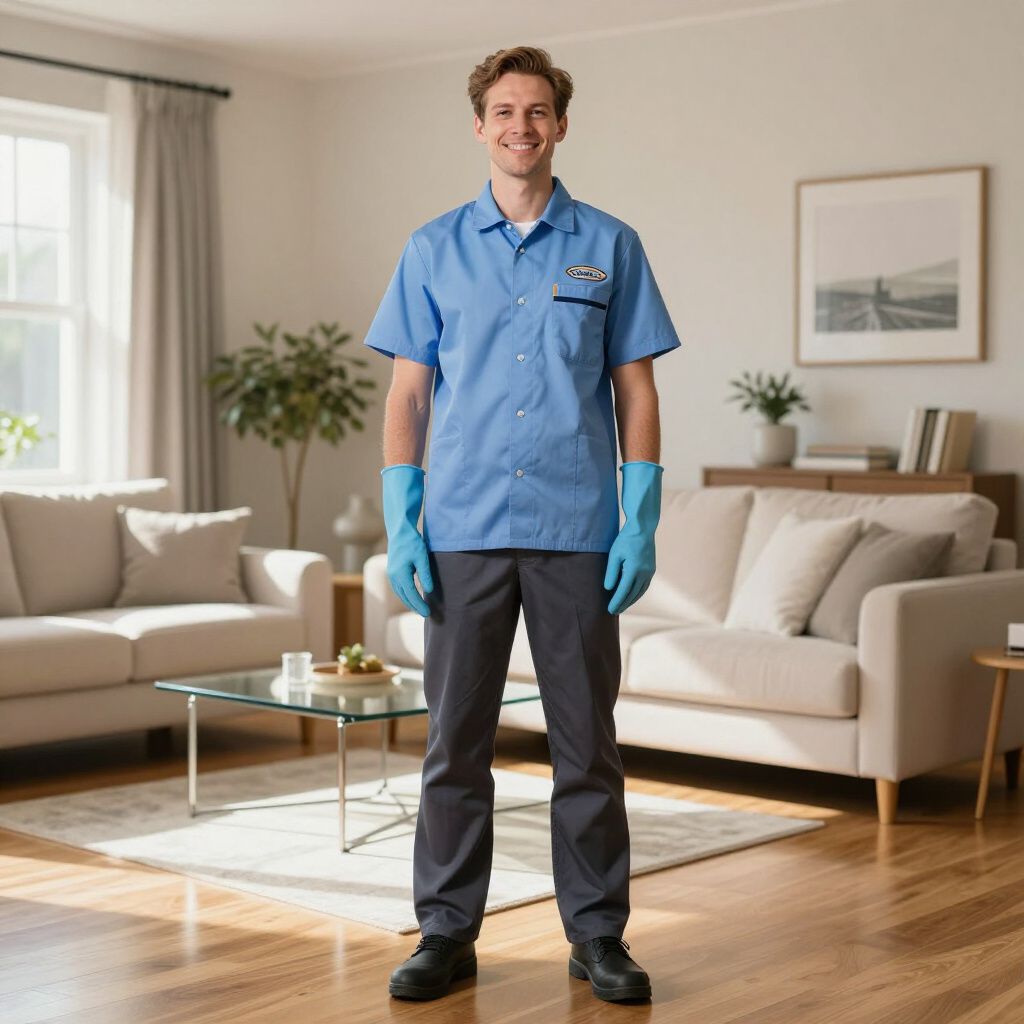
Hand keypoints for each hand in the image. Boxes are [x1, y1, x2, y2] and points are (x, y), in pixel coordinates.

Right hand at [381, 464, 433, 617]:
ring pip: (400, 593)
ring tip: (420, 609)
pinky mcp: (392, 571)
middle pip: (404, 597)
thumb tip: (429, 590)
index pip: (411, 595)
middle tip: (426, 615)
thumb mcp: (422, 557)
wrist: (400, 530)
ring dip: (409, 602)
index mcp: (400, 574)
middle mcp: (393, 576)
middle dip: (415, 607)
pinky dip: (406, 594)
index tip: (428, 614)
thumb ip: (425, 574)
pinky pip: (399, 587)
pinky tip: (413, 597)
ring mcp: (391, 574)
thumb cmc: (412, 542)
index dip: (419, 605)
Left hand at [603, 460, 663, 614]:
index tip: (609, 610)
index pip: (623, 591)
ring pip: (640, 592)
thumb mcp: (614, 554)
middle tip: (613, 612)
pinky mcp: (652, 569)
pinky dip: (637, 594)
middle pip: (632, 594)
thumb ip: (611, 572)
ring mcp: (650, 572)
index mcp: (634, 570)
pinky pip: (644, 586)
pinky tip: (632, 596)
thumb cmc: (625, 539)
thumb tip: (608, 589)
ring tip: (622, 607)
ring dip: (631, 601)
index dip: (616, 602)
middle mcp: (644, 573)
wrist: (643, 528)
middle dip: (623, 604)